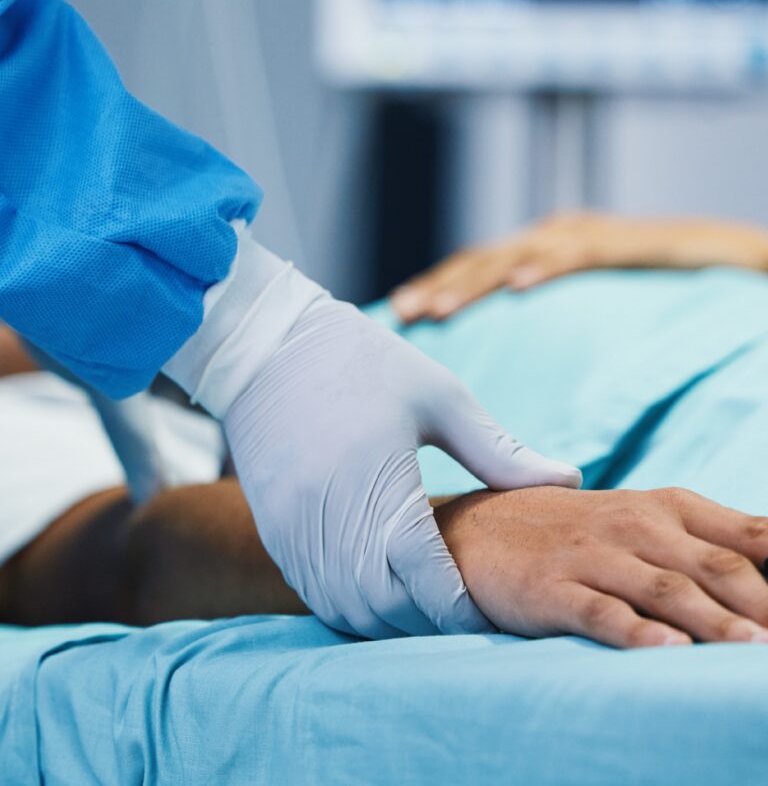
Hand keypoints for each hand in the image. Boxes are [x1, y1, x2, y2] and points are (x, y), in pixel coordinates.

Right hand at [224, 297, 581, 638]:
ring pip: (346, 608)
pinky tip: (376, 590)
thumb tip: (569, 479)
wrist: (266, 345)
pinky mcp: (275, 529)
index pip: (428, 581)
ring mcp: (295, 530)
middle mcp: (331, 521)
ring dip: (387, 619)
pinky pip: (313, 592)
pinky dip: (349, 604)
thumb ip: (500, 452)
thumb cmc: (361, 362)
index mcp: (381, 487)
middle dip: (428, 623)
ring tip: (423, 607)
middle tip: (463, 614)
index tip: (490, 615)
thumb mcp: (439, 396)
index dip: (463, 610)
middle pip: (386, 608)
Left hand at [391, 211, 767, 323]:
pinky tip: (520, 287)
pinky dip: (547, 267)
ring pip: (518, 257)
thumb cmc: (651, 284)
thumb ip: (547, 320)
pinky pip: (579, 255)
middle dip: (439, 287)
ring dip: (476, 282)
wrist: (720, 253)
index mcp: (539, 252)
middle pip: (482, 261)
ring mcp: (585, 235)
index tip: (399, 315)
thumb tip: (508, 366)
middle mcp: (553, 236)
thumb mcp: (586, 302)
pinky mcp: (622, 242)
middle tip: (402, 314)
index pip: (474, 269)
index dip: (436, 288)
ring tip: (441, 311)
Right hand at [435, 486, 767, 647]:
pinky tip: (667, 649)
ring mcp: (592, 556)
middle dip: (763, 604)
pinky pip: (600, 612)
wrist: (480, 527)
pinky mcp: (552, 588)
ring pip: (665, 589)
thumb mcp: (649, 525)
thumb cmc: (583, 534)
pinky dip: (636, 632)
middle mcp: (636, 526)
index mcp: (670, 508)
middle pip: (715, 567)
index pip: (749, 535)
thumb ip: (712, 547)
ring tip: (755, 651)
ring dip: (716, 622)